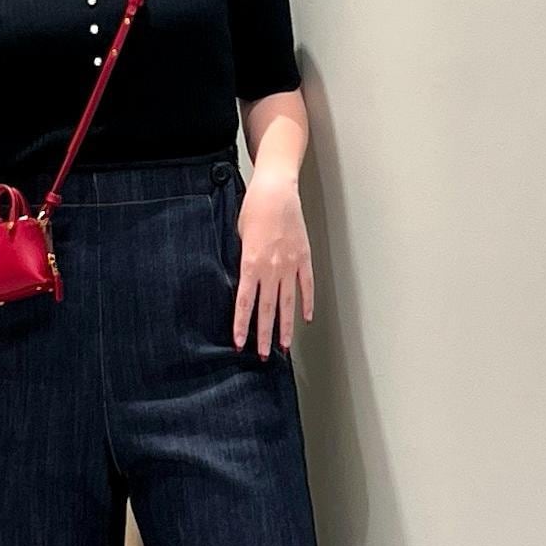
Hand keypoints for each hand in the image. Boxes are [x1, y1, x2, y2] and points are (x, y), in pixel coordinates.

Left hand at [232, 170, 313, 357]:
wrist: (277, 189)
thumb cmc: (253, 209)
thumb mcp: (238, 236)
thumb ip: (241, 261)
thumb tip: (242, 282)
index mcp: (251, 263)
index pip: (245, 303)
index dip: (242, 326)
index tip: (239, 344)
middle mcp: (272, 268)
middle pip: (267, 309)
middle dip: (264, 335)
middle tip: (262, 356)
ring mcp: (291, 264)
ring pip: (288, 303)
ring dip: (285, 327)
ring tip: (283, 346)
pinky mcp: (304, 258)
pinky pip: (306, 286)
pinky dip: (306, 304)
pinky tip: (305, 319)